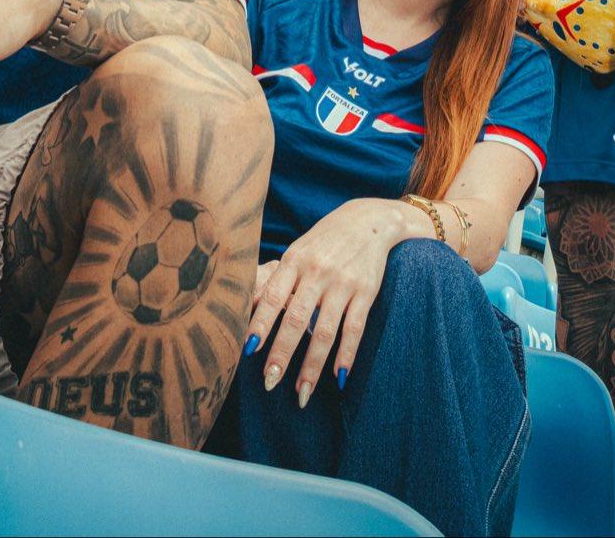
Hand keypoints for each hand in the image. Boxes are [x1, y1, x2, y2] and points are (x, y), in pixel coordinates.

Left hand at [243, 199, 417, 407]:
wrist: (369, 222)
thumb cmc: (323, 242)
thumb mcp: (296, 252)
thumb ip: (274, 279)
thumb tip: (245, 305)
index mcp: (294, 261)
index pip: (272, 296)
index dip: (260, 323)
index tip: (247, 350)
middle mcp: (317, 272)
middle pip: (297, 319)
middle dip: (282, 353)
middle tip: (269, 383)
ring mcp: (343, 283)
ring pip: (326, 331)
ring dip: (313, 365)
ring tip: (302, 392)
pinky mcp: (367, 293)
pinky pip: (355, 329)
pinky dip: (346, 355)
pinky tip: (339, 377)